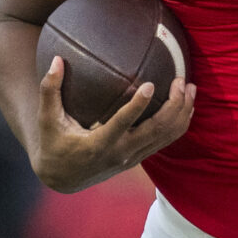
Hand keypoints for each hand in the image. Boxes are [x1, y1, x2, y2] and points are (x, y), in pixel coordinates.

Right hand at [29, 57, 195, 192]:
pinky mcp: (139, 158)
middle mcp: (120, 153)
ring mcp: (133, 158)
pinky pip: (166, 141)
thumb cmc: (53, 143)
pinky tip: (186, 104)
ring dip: (183, 113)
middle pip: (156, 130)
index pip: (122, 124)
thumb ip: (50, 90)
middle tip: (181, 80)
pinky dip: (179, 123)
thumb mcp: (46, 119)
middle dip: (174, 105)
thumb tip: (57, 59)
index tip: (150, 84)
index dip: (138, 106)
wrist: (63, 178)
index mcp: (98, 145)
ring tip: (191, 88)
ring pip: (166, 136)